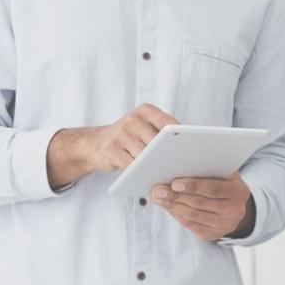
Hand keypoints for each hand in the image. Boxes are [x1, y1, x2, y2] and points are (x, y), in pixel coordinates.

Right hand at [46, 104, 175, 188]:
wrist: (95, 144)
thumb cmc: (128, 138)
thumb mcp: (144, 128)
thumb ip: (160, 132)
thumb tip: (184, 148)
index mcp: (145, 110)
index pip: (168, 122)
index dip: (179, 136)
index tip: (189, 149)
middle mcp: (133, 118)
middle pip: (158, 141)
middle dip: (166, 155)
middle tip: (177, 166)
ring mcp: (121, 132)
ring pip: (145, 155)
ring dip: (153, 165)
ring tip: (160, 171)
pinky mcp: (111, 148)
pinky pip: (132, 164)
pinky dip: (139, 171)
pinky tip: (144, 174)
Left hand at [152, 172, 253, 240]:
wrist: (235, 207)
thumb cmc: (224, 183)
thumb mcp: (224, 174)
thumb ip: (208, 171)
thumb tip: (180, 167)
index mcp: (238, 192)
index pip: (213, 189)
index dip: (193, 186)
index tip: (174, 184)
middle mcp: (234, 211)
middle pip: (199, 203)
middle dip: (175, 196)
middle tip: (158, 190)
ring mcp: (223, 225)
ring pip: (192, 216)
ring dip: (172, 206)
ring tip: (158, 198)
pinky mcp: (212, 235)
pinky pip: (190, 225)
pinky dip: (176, 214)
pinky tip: (168, 206)